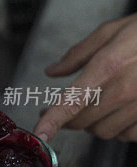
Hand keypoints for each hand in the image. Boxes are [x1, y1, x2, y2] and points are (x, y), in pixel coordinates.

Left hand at [34, 13, 136, 141]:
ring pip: (103, 131)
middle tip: (70, 108)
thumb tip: (52, 72)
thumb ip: (78, 54)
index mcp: (108, 65)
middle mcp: (125, 89)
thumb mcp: (111, 31)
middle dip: (71, 118)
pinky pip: (127, 135)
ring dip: (95, 123)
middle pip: (83, 121)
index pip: (72, 100)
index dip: (53, 120)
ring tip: (101, 105)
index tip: (40, 133)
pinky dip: (120, 128)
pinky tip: (123, 111)